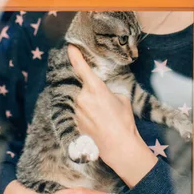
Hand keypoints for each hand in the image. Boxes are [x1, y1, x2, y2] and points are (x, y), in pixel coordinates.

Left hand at [68, 45, 156, 185]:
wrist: (119, 146)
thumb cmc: (124, 122)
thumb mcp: (122, 99)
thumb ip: (109, 91)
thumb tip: (103, 92)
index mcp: (95, 88)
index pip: (80, 67)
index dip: (74, 55)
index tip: (70, 47)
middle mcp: (82, 97)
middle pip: (78, 85)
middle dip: (85, 88)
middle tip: (97, 98)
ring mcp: (76, 110)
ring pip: (77, 99)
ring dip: (85, 102)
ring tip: (98, 113)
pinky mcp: (74, 122)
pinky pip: (76, 112)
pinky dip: (83, 114)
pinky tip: (95, 122)